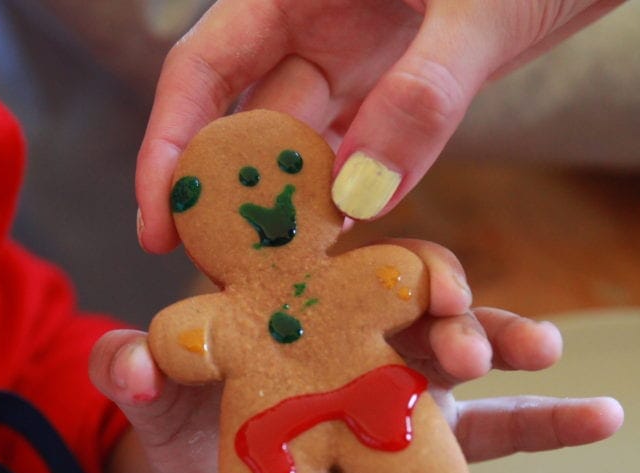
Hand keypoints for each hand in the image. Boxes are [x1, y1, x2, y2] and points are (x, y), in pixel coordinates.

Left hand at [90, 241, 622, 472]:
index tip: (407, 265)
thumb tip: (125, 360)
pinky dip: (550, 423)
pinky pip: (499, 432)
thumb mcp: (158, 401)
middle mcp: (360, 329)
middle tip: (459, 326)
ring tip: (536, 346)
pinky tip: (604, 415)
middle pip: (415, 298)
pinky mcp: (429, 441)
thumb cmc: (186, 427)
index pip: (345, 259)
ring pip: (462, 351)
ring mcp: (403, 382)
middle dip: (446, 302)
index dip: (377, 254)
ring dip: (501, 340)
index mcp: (300, 302)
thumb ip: (137, 373)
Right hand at [136, 0, 622, 252]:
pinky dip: (357, 193)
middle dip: (233, 194)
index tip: (159, 220)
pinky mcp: (408, 82)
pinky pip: (368, 147)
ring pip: (310, 142)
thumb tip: (359, 198)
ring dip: (297, 206)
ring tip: (280, 278)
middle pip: (250, 116)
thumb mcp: (480, 6)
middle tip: (220, 278)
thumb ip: (424, 94)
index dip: (172, 142)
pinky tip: (347, 245)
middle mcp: (317, 16)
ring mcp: (365, 52)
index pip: (204, 64)